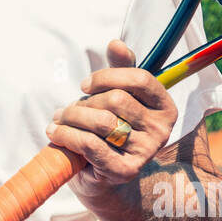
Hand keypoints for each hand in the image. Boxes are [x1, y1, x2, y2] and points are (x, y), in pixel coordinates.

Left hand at [46, 40, 178, 196]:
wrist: (103, 177)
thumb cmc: (110, 129)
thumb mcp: (117, 95)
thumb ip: (120, 69)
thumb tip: (116, 43)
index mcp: (165, 106)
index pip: (140, 79)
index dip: (107, 77)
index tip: (85, 85)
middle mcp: (162, 130)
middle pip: (117, 100)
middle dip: (84, 102)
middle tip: (66, 110)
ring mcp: (146, 152)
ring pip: (102, 122)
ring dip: (72, 117)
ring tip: (58, 120)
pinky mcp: (126, 170)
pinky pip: (91, 144)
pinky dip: (67, 136)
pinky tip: (56, 133)